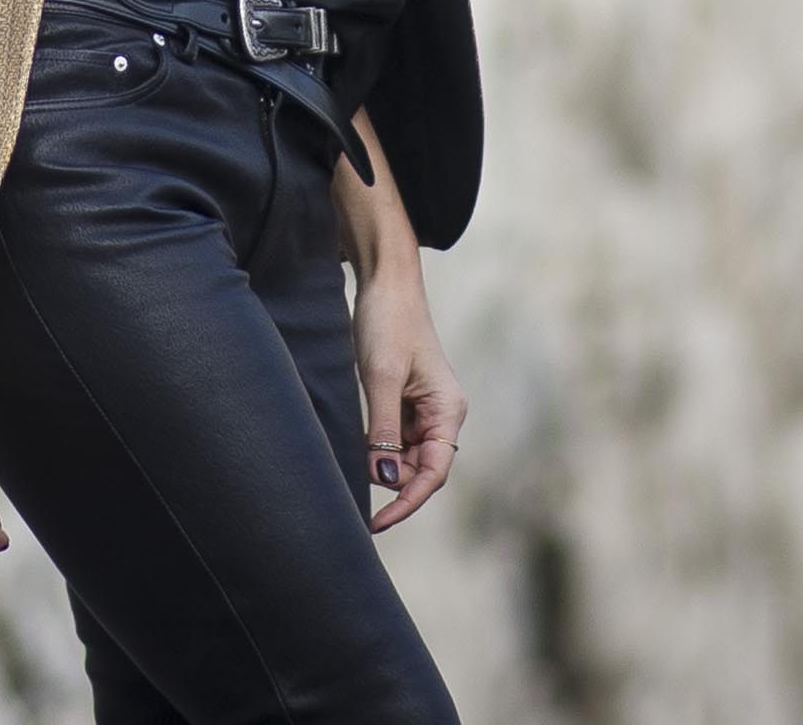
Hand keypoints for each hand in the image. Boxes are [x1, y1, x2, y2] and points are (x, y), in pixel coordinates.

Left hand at [350, 259, 466, 532]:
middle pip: (421, 469)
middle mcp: (442, 413)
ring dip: (384, 470)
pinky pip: (395, 437)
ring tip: (354, 478)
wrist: (384, 279)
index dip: (407, 502)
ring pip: (407, 456)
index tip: (378, 521)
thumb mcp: (382, 377)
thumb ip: (384, 432)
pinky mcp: (406, 399)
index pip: (433, 473)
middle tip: (358, 506)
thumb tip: (386, 482)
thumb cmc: (388, 321)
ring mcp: (424, 407)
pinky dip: (379, 450)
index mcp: (448, 410)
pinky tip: (359, 454)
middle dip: (394, 488)